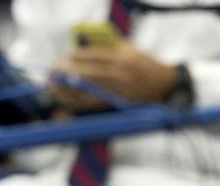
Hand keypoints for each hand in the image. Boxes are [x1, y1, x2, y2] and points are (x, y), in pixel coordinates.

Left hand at [49, 45, 178, 110]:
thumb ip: (109, 47)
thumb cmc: (145, 65)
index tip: (65, 57)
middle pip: (86, 72)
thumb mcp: (129, 50)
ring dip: (67, 88)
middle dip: (66, 72)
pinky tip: (65, 99)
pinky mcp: (117, 103)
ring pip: (86, 89)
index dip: (75, 56)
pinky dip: (76, 101)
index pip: (92, 55)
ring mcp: (117, 90)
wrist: (166, 86)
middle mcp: (119, 74)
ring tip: (53, 86)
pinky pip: (92, 103)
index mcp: (121, 57)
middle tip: (53, 71)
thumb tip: (83, 50)